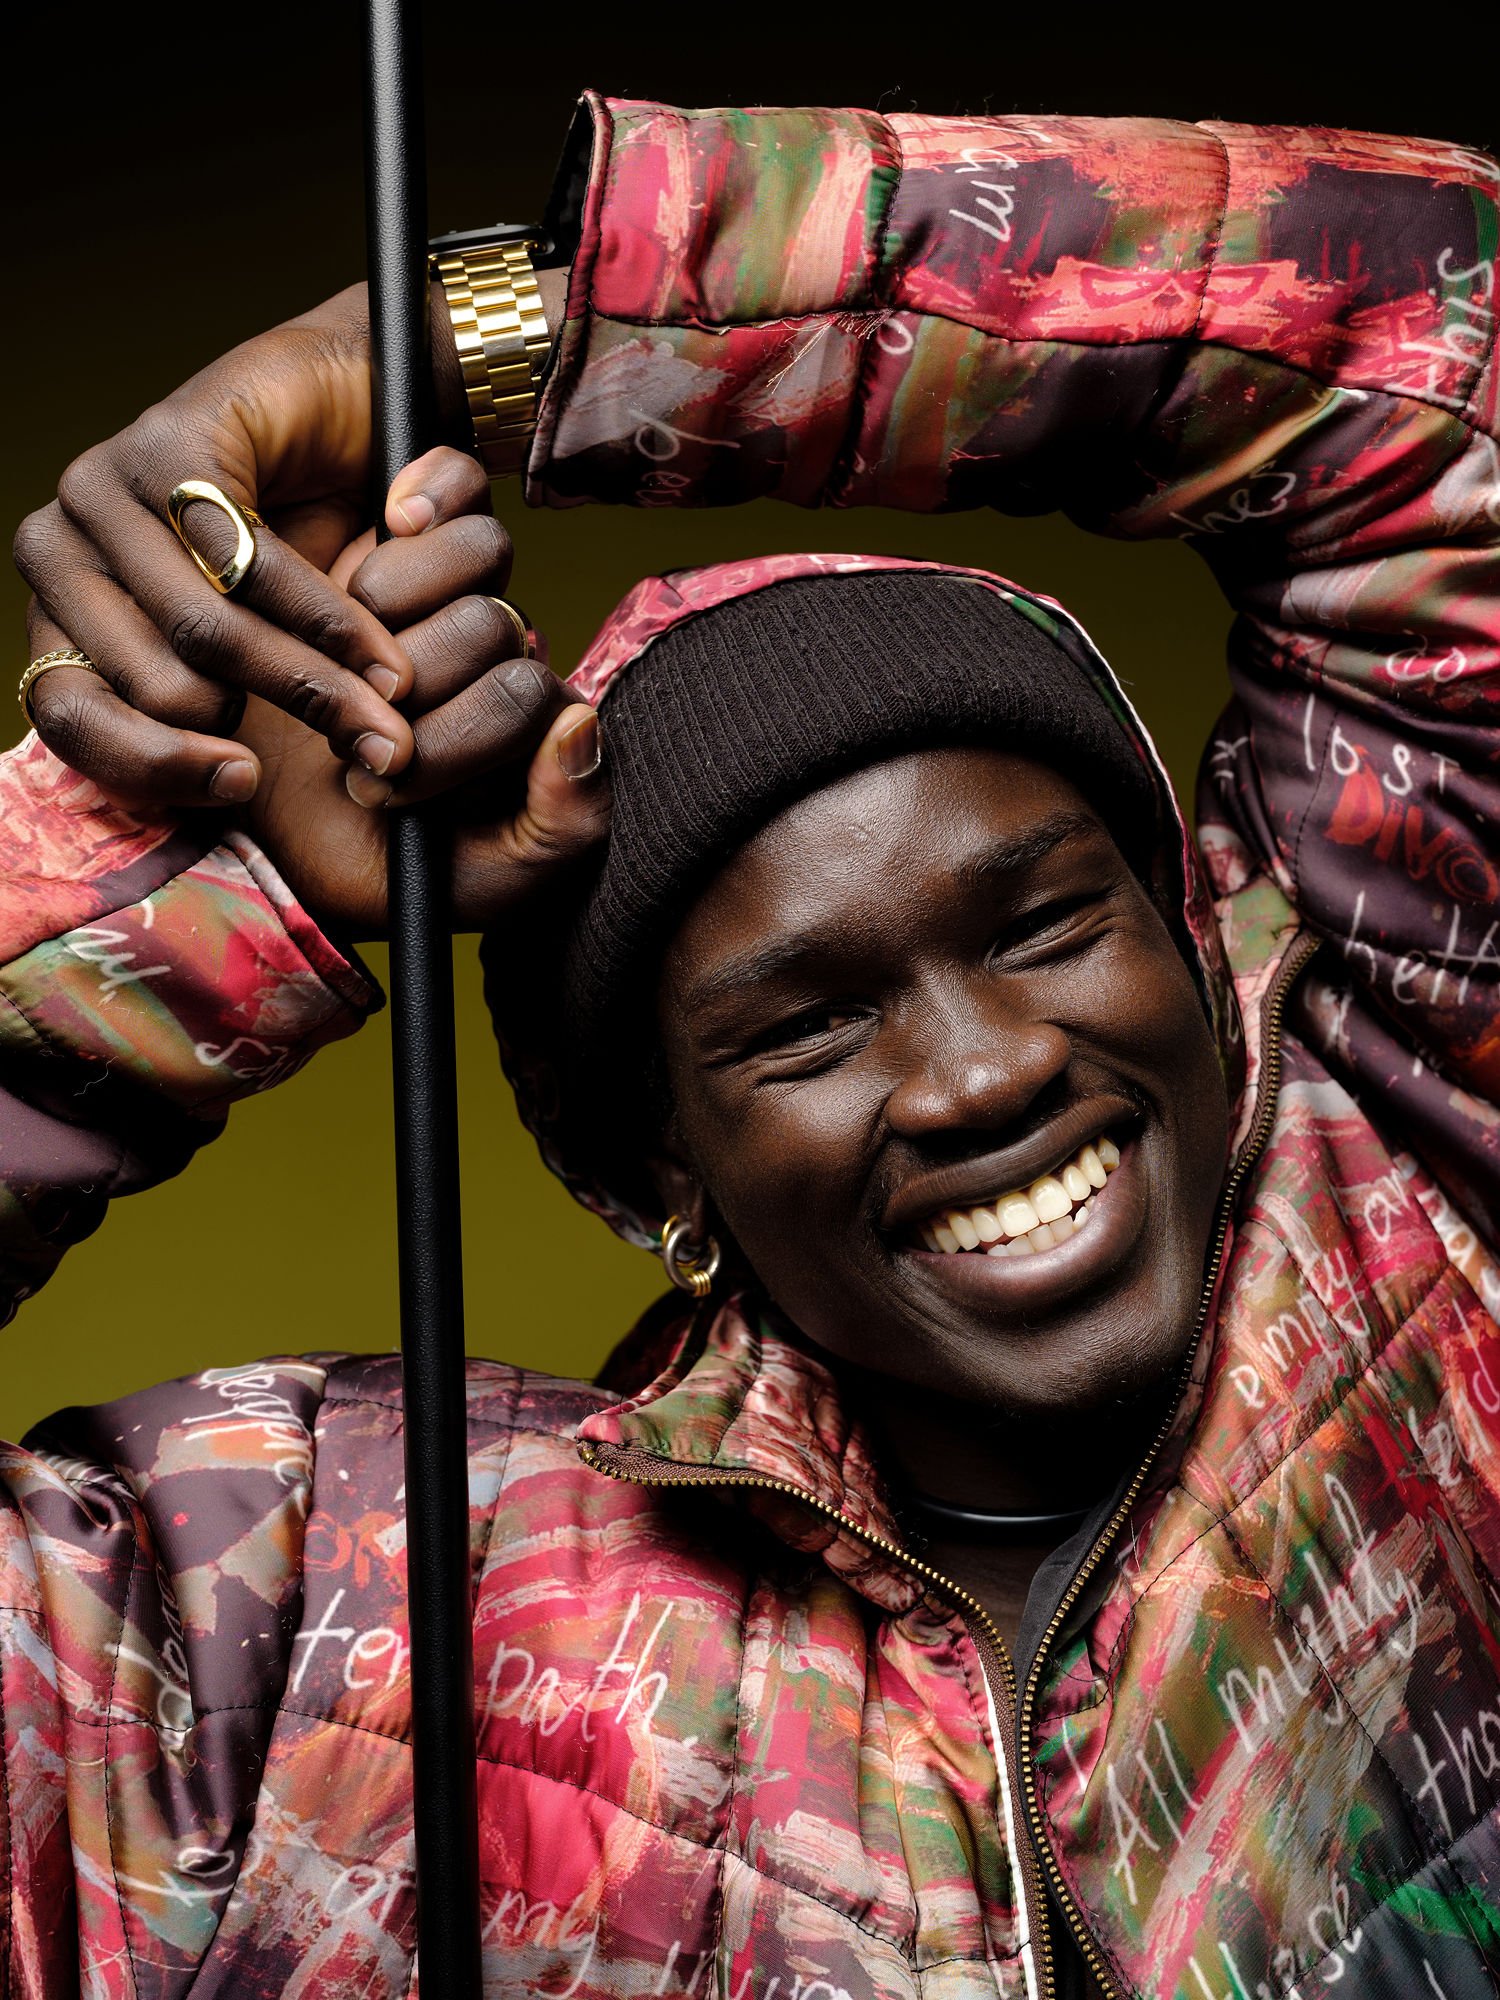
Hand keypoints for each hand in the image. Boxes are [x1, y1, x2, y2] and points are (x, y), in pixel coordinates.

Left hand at [13, 285, 429, 793]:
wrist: (342, 413)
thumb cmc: (298, 554)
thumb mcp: (238, 660)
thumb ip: (207, 722)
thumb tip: (229, 798)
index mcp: (59, 614)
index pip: (68, 717)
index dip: (158, 770)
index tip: (244, 785)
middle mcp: (58, 549)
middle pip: (157, 687)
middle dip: (271, 729)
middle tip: (356, 743)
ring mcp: (102, 487)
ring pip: (208, 636)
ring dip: (315, 685)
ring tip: (384, 711)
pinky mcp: (166, 443)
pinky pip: (255, 568)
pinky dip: (332, 624)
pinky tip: (382, 657)